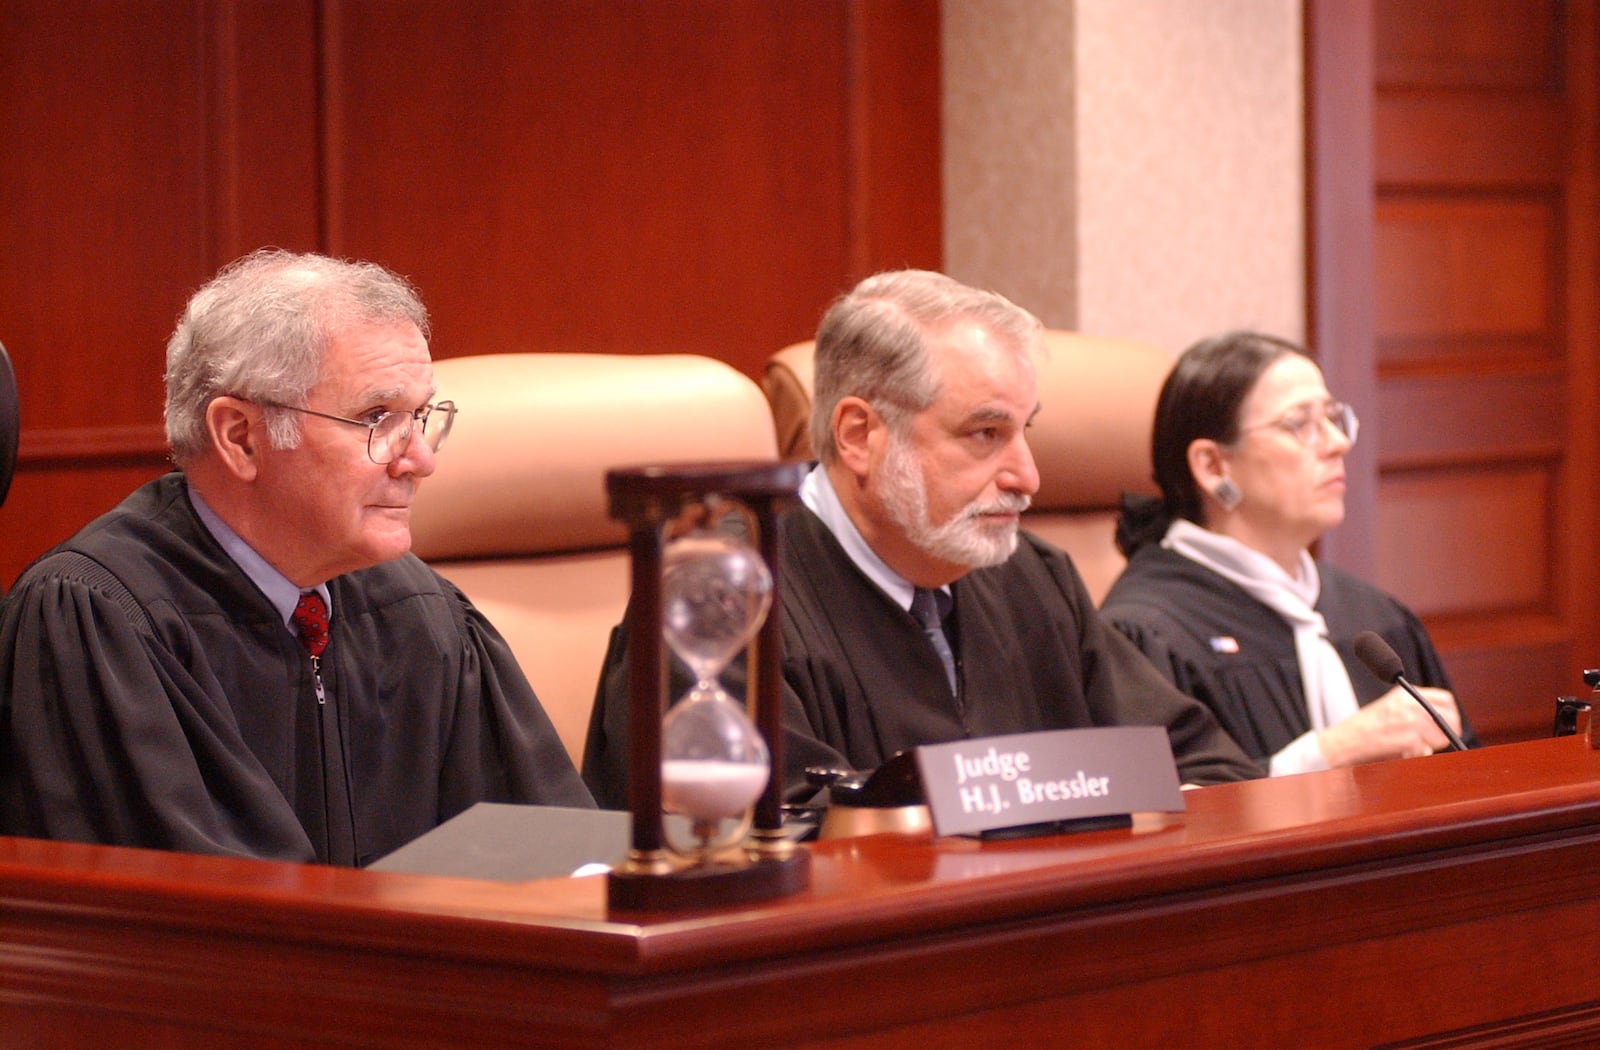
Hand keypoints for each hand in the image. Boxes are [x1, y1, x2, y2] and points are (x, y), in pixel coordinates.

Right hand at [1315, 686, 1461, 767]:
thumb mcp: (1389, 709)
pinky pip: (1426, 749)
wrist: (1342, 742)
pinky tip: (1402, 752)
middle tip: (1437, 742)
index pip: (1445, 699)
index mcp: (1404, 694)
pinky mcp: (1407, 738)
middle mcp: (1408, 703)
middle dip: (1446, 733)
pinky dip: (1417, 754)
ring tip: (1413, 748)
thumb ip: (1414, 710)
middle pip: (1449, 717)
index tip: (1447, 727)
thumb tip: (1442, 723)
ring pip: (1440, 735)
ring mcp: (1408, 720)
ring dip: (1431, 745)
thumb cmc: (1363, 729)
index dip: (1451, 715)